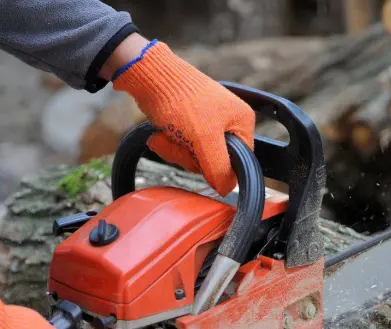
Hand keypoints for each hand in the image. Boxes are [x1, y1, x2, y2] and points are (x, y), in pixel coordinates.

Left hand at [105, 35, 255, 196]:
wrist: (149, 75)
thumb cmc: (180, 100)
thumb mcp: (204, 139)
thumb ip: (219, 168)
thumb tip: (227, 189)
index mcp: (242, 122)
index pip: (239, 162)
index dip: (218, 167)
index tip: (201, 157)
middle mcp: (228, 122)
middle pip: (214, 162)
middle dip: (190, 157)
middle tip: (180, 142)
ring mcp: (207, 123)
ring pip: (195, 157)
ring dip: (176, 151)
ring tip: (167, 135)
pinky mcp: (188, 124)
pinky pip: (182, 148)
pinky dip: (169, 144)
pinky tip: (160, 134)